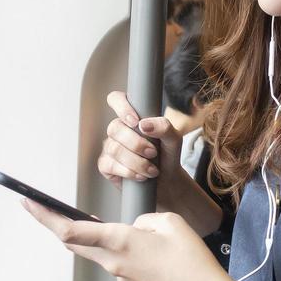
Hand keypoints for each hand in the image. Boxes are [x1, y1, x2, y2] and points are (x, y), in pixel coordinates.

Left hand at [20, 200, 250, 280]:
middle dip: (53, 222)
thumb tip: (134, 229)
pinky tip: (112, 235)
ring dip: (79, 233)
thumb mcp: (169, 223)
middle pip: (74, 240)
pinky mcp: (131, 278)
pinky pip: (111, 256)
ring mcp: (121, 272)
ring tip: (70, 216)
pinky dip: (104, 243)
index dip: (46, 216)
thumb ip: (144, 220)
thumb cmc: (190, 260)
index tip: (27, 202)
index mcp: (119, 242)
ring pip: (92, 249)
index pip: (72, 229)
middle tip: (36, 206)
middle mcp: (113, 260)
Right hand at [97, 91, 219, 228]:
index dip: (121, 106)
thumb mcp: (174, 139)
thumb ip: (164, 126)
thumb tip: (144, 124)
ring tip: (152, 169)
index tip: (135, 121)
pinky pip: (110, 164)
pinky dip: (129, 172)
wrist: (167, 181)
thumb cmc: (167, 155)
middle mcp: (118, 130)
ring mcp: (110, 147)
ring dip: (136, 161)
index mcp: (132, 116)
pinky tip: (141, 176)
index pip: (116, 99)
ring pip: (114, 148)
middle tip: (153, 153)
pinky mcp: (106, 165)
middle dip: (136, 143)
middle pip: (114, 127)